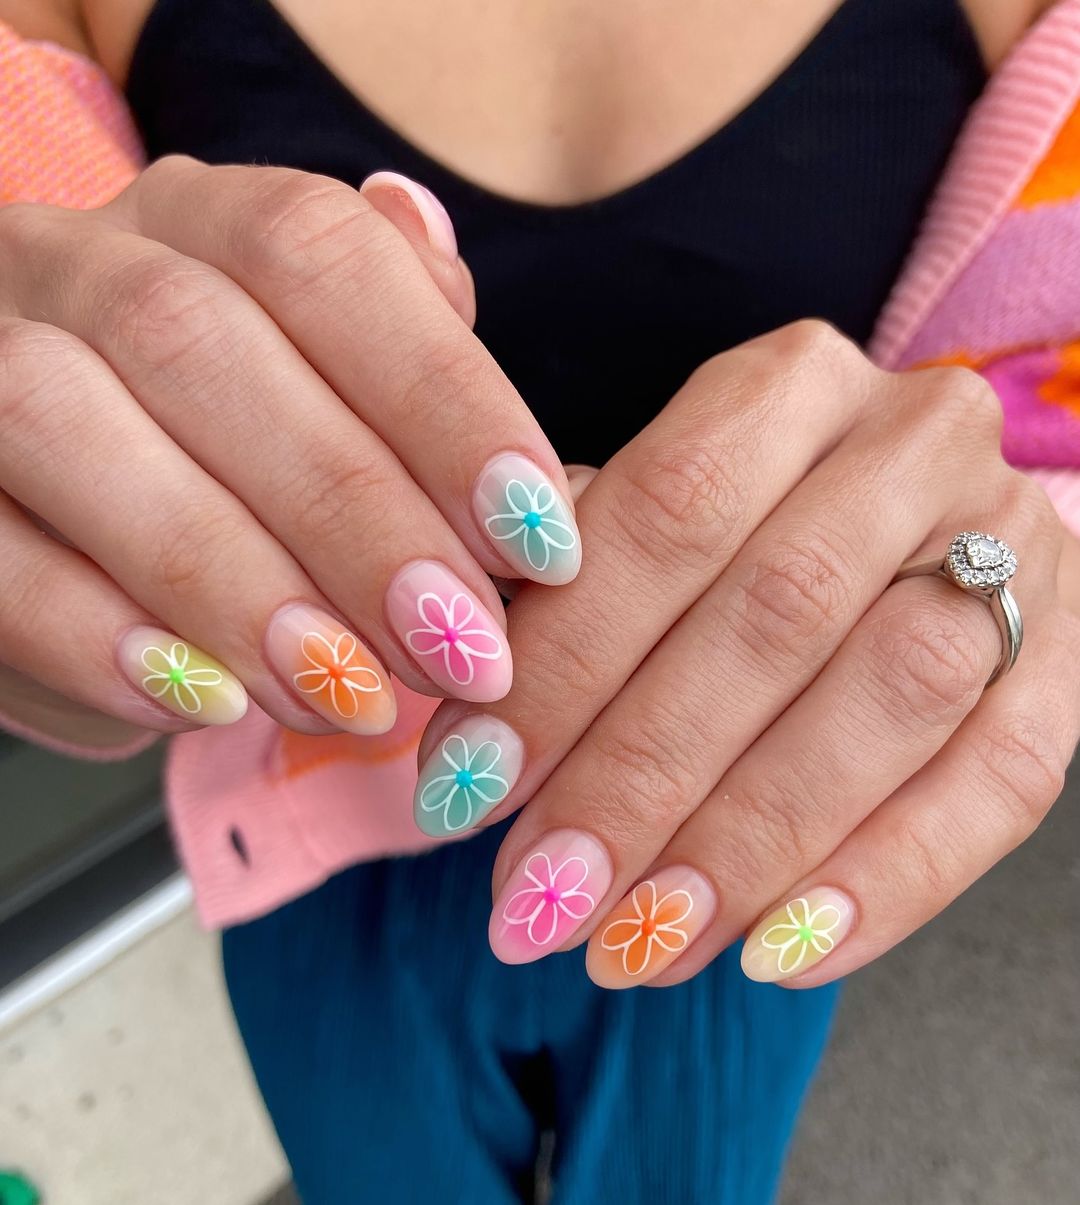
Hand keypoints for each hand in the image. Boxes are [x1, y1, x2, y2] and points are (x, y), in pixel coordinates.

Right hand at [0, 160, 579, 741]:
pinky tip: (204, 705)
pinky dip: (93, 634)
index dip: (440, 396)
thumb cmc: (235, 472)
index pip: (320, 254)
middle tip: (456, 647)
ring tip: (346, 694)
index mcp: (201, 223)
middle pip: (202, 339)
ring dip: (229, 577)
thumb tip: (468, 320)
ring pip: (66, 417)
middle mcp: (76, 259)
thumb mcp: (334, 413)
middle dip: (353, 514)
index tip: (538, 536)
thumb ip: (406, 370)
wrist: (72, 539)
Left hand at [414, 321, 1078, 987]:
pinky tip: (774, 953)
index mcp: (786, 383)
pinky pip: (1001, 780)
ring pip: (893, 697)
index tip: (465, 784)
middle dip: (642, 774)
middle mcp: (912, 440)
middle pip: (776, 612)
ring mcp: (1014, 541)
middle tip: (541, 895)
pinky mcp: (1070, 652)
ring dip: (750, 843)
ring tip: (636, 944)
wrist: (900, 522)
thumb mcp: (632, 527)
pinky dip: (886, 880)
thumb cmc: (726, 535)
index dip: (562, 661)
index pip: (665, 513)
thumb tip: (455, 747)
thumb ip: (556, 601)